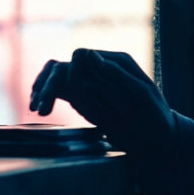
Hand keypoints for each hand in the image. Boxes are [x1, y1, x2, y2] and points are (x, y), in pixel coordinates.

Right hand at [30, 49, 174, 155]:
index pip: (82, 56)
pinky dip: (47, 96)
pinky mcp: (85, 99)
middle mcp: (100, 70)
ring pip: (58, 78)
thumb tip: (87, 53)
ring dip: (44, 89)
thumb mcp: (141, 95)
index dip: (73, 72)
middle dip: (49, 85)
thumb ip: (116, 74)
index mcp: (115, 62)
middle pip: (66, 67)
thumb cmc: (155, 117)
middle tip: (39, 106)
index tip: (73, 93)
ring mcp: (91, 84)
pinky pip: (60, 91)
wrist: (156, 141)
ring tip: (37, 107)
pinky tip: (38, 108)